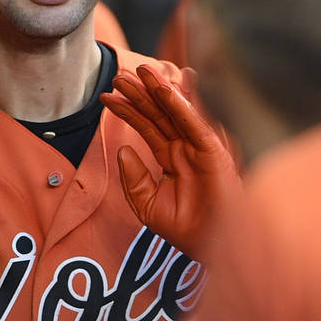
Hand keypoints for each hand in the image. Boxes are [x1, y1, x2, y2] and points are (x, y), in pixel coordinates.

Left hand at [102, 64, 241, 262]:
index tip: (105, 97)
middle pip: (158, 114)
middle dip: (139, 94)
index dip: (127, 110)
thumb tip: (123, 150)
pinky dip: (182, 106)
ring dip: (159, 90)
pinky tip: (166, 91)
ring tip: (141, 70)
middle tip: (119, 75)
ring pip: (176, 113)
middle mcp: (185, 148)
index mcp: (171, 158)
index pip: (146, 126)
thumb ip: (134, 179)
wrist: (213, 249)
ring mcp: (200, 148)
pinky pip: (195, 125)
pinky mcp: (214, 153)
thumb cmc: (186, 230)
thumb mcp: (148, 205)